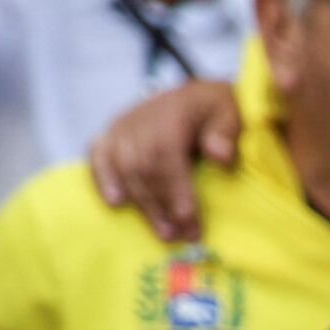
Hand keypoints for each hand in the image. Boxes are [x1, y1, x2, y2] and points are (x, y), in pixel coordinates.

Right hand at [86, 75, 240, 243]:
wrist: (197, 93)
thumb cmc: (217, 110)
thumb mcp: (231, 114)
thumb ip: (225, 134)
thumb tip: (220, 156)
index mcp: (171, 113)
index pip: (166, 155)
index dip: (176, 191)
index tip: (190, 223)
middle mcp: (140, 118)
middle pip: (143, 166)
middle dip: (161, 205)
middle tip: (180, 236)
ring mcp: (122, 124)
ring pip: (123, 167)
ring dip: (142, 203)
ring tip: (164, 232)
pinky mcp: (111, 132)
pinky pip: (98, 154)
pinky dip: (103, 178)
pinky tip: (115, 203)